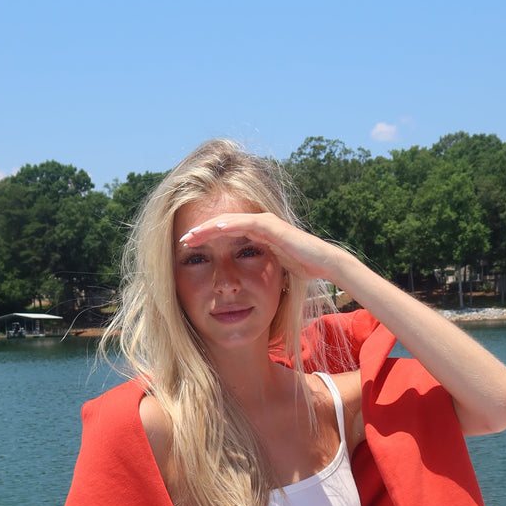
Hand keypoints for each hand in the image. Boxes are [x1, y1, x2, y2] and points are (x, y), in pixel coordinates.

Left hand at [178, 212, 355, 286]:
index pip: (225, 233)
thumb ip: (257, 269)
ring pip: (228, 221)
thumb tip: (243, 283)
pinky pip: (243, 224)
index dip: (206, 239)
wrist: (324, 263)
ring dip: (207, 227)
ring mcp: (264, 222)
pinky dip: (226, 226)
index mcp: (256, 233)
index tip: (188, 249)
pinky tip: (210, 230)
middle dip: (201, 232)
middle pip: (222, 224)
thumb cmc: (302, 268)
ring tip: (189, 236)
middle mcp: (258, 223)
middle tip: (181, 240)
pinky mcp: (270, 225)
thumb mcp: (271, 270)